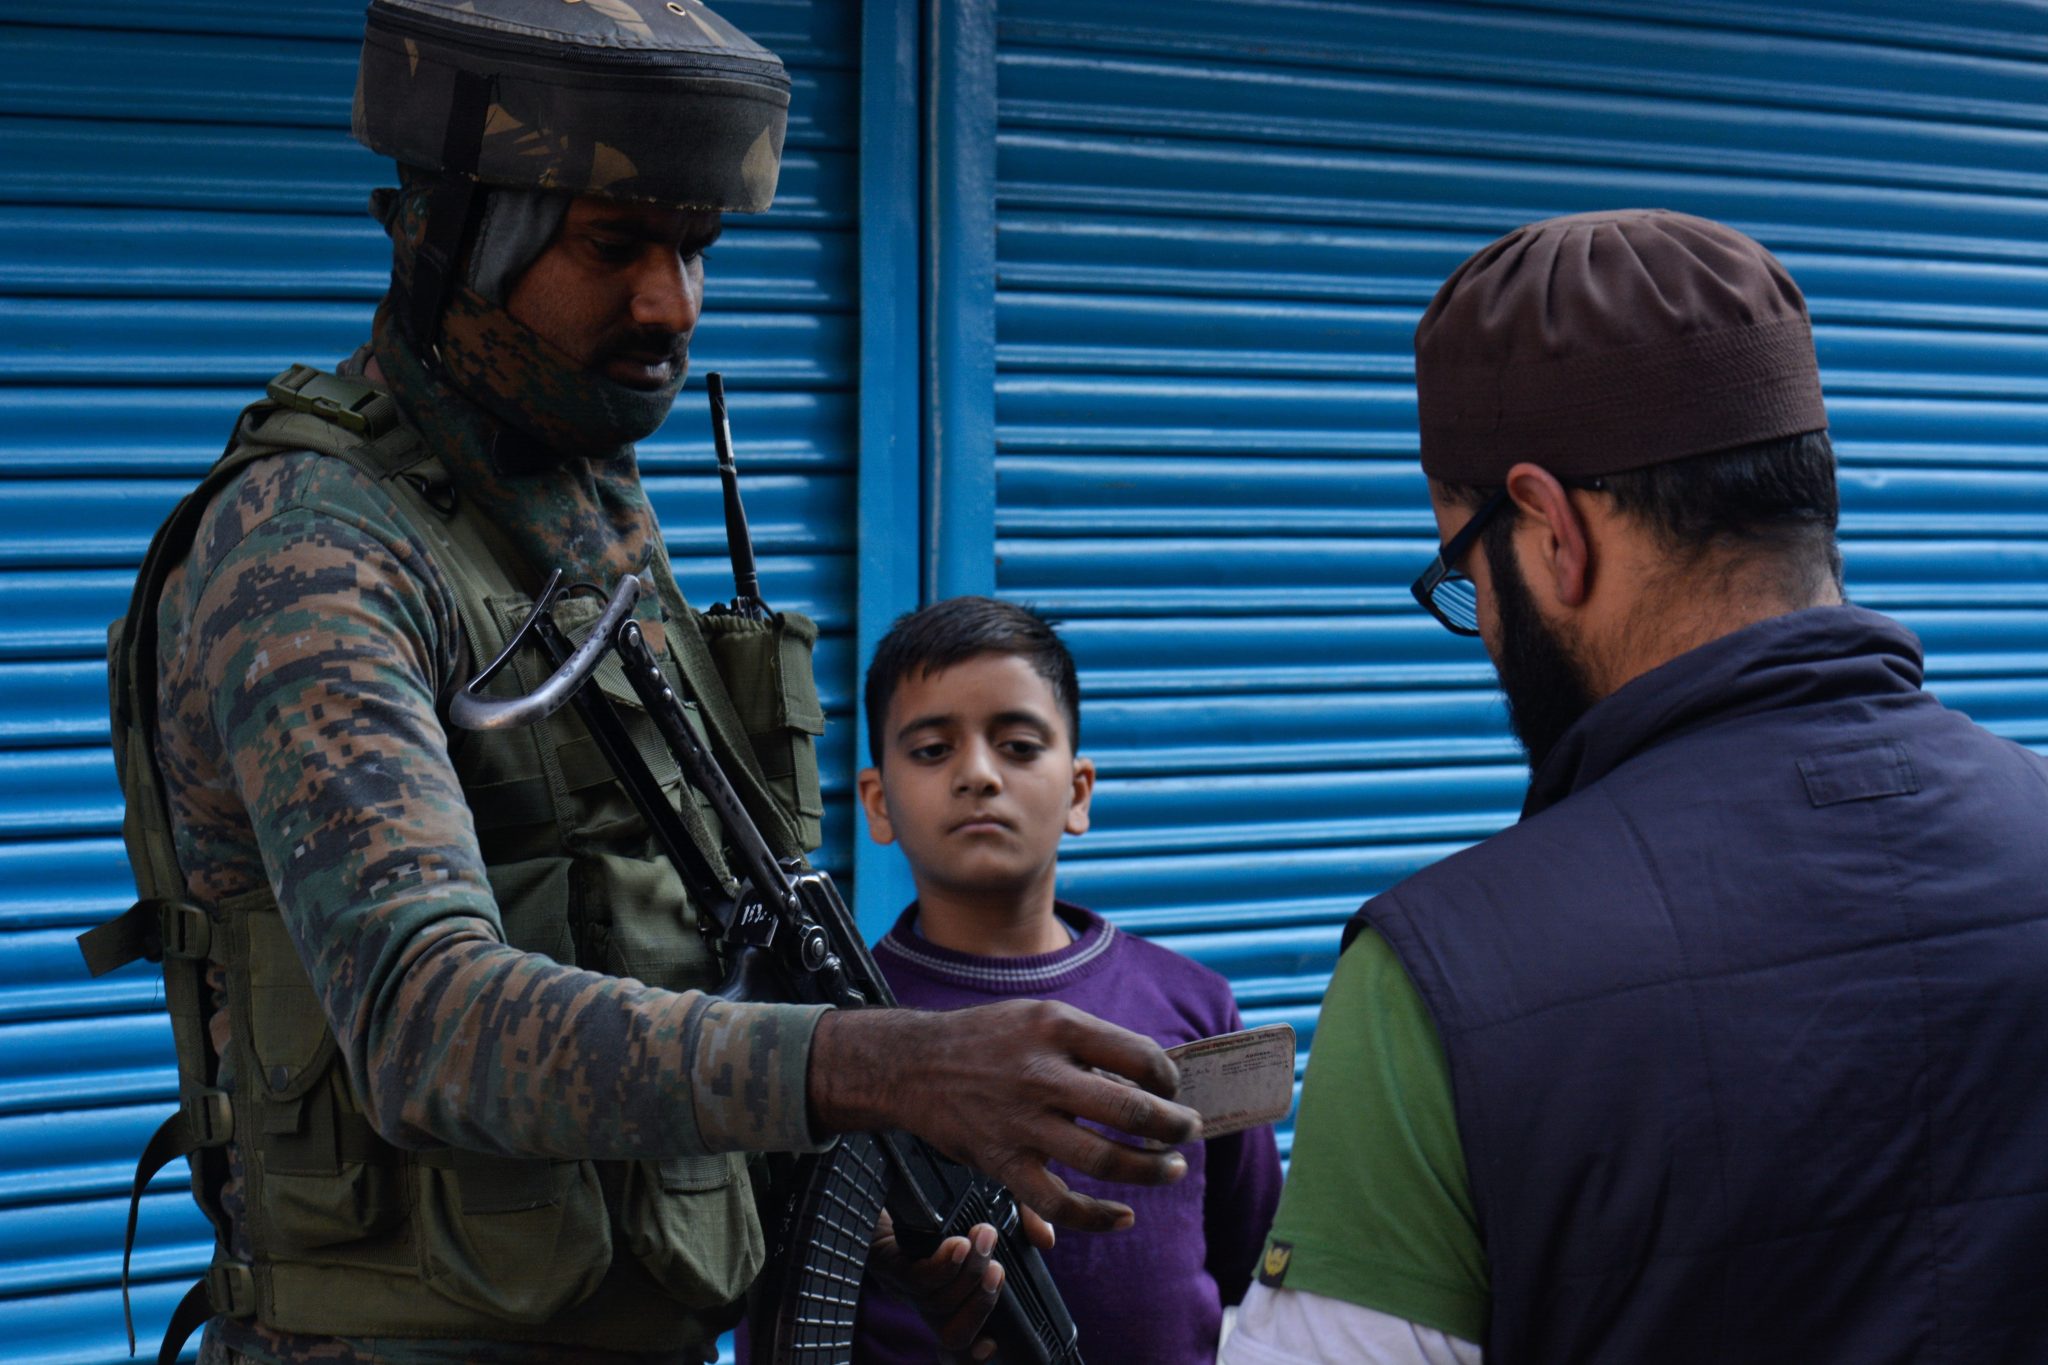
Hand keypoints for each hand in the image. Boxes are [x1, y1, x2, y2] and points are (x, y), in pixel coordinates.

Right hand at [808, 1000, 1201, 1230]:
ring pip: (1104, 1160)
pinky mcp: (1003, 1161)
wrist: (913, 1064)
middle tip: (1187, 1133)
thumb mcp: (1038, 1018)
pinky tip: (1124, 1215)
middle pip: (1130, 1111)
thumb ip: (1089, 1047)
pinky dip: (1098, 1217)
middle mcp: (1042, 1073)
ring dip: (1149, 1170)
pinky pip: (1059, 1202)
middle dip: (1173, 1128)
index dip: (1169, 1078)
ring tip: (1170, 1169)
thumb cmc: (986, 1039)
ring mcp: (1022, 1122)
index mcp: (1057, 1026)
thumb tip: (1146, 1083)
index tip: (1173, 1090)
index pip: (1139, 1055)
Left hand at [869, 1208, 1057, 1361]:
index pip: (960, 1344)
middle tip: (998, 1268)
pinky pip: (917, 1278)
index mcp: (950, 1297)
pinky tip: (957, 1243)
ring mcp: (905, 1285)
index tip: (993, 1347)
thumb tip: (1045, 1241)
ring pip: (939, 1303)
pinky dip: (943, 1264)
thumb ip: (1024, 1219)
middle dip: (983, 1305)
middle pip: (954, 1335)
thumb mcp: (992, 1205)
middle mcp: (927, 1300)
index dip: (975, 1355)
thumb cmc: (944, 1199)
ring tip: (985, 1236)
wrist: (890, 1177)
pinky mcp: (887, 1263)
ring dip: (968, 1273)